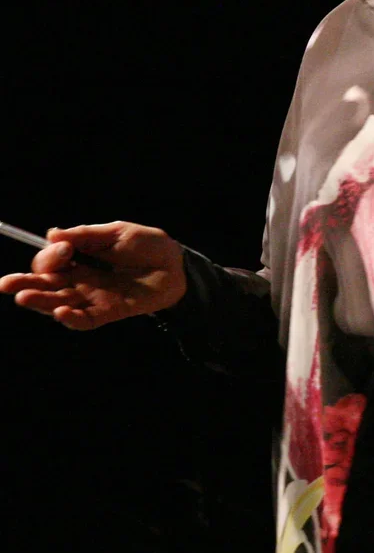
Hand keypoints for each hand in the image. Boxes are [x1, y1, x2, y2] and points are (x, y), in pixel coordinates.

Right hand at [0, 222, 186, 330]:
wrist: (178, 263)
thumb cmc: (147, 245)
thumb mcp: (117, 232)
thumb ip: (86, 235)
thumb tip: (51, 234)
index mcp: (78, 260)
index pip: (51, 262)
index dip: (50, 257)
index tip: (63, 248)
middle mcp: (79, 281)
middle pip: (45, 286)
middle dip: (24, 284)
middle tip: (5, 284)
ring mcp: (92, 298)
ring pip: (59, 303)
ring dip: (41, 302)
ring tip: (24, 298)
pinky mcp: (109, 312)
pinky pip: (86, 320)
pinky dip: (72, 318)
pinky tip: (62, 312)